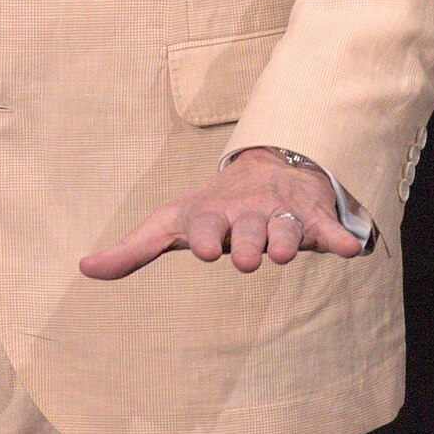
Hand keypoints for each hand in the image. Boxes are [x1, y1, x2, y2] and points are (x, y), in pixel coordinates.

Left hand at [79, 146, 367, 279]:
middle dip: (248, 242)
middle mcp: (245, 213)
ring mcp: (279, 214)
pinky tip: (350, 249)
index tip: (206, 249)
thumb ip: (132, 249)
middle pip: (247, 230)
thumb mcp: (170, 223)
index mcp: (210, 215)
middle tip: (247, 257)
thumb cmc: (211, 209)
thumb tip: (84, 267)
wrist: (266, 166)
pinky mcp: (311, 217)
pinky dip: (338, 237)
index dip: (205, 235)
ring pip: (285, 230)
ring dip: (286, 240)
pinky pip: (327, 228)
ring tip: (283, 252)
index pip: (204, 226)